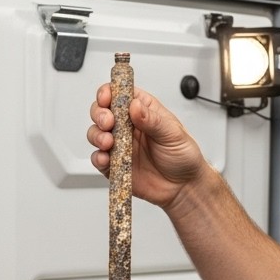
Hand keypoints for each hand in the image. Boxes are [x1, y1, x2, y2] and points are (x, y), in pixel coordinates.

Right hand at [86, 85, 206, 210]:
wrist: (184, 187)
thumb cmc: (183, 157)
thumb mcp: (173, 134)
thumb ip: (152, 120)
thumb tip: (135, 106)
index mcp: (143, 111)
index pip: (120, 94)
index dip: (109, 92)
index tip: (106, 98)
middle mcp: (128, 126)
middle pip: (102, 111)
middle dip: (99, 114)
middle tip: (108, 122)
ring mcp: (120, 145)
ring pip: (96, 133)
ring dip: (97, 135)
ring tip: (108, 142)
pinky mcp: (115, 164)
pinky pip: (99, 159)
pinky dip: (98, 157)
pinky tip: (106, 158)